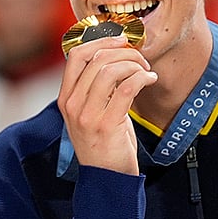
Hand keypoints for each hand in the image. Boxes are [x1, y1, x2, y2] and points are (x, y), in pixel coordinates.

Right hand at [58, 36, 156, 174]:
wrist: (107, 177)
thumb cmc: (104, 143)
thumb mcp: (90, 112)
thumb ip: (95, 87)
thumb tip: (116, 55)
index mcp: (66, 98)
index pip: (76, 55)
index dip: (100, 40)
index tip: (121, 41)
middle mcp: (72, 105)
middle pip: (96, 58)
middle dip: (124, 52)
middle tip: (140, 58)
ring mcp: (87, 116)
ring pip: (110, 70)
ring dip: (134, 64)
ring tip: (145, 71)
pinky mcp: (107, 125)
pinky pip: (127, 87)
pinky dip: (143, 77)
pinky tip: (151, 80)